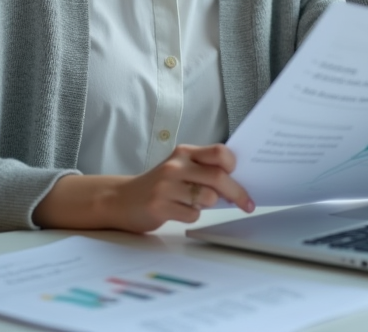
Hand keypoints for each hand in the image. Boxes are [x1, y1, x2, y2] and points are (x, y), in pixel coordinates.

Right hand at [105, 144, 253, 232]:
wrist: (121, 200)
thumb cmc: (158, 185)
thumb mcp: (179, 169)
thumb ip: (203, 169)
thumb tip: (238, 181)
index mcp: (184, 152)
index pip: (219, 152)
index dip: (234, 165)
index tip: (243, 177)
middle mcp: (175, 166)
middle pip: (218, 177)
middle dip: (237, 193)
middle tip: (247, 204)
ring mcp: (166, 186)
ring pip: (208, 198)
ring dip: (209, 205)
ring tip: (195, 203)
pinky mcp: (159, 206)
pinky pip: (192, 214)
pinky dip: (192, 216)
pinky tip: (179, 211)